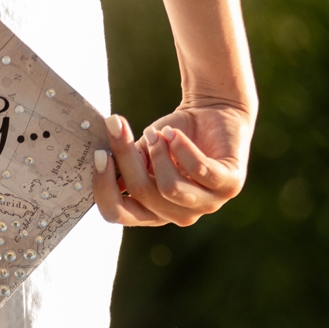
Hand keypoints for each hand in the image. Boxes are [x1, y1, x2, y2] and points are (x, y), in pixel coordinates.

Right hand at [91, 102, 250, 227]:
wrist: (213, 111)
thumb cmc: (172, 135)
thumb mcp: (142, 153)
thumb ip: (123, 167)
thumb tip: (99, 168)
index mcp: (151, 213)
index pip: (117, 214)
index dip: (105, 187)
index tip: (100, 154)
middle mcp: (178, 216)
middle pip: (143, 195)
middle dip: (129, 158)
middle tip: (122, 128)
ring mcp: (207, 205)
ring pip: (170, 188)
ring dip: (159, 154)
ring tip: (160, 133)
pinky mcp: (229, 186)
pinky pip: (200, 171)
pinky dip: (182, 148)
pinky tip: (176, 133)